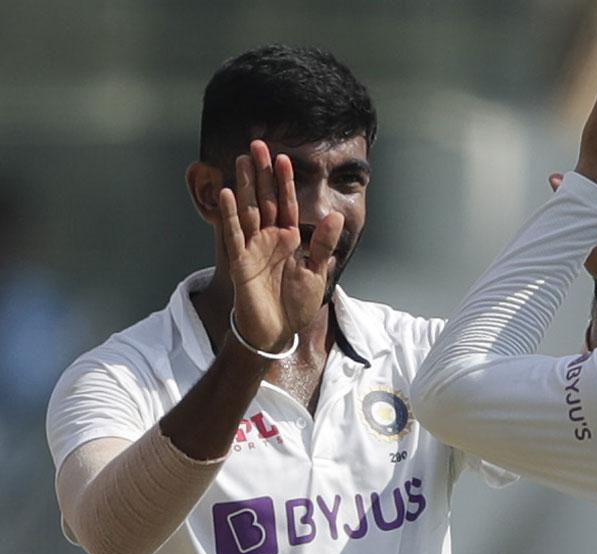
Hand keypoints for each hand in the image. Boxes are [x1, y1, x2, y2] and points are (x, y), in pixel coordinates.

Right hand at [217, 140, 343, 351]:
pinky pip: (234, 234)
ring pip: (248, 210)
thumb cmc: (295, 305)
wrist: (276, 332)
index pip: (288, 204)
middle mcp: (270, 239)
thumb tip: (336, 215)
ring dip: (244, 185)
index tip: (283, 157)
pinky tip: (228, 193)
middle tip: (257, 144)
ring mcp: (253, 248)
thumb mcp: (316, 274)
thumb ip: (324, 245)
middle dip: (261, 173)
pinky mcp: (240, 262)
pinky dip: (230, 215)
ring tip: (241, 160)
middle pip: (265, 199)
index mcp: (290, 239)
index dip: (284, 182)